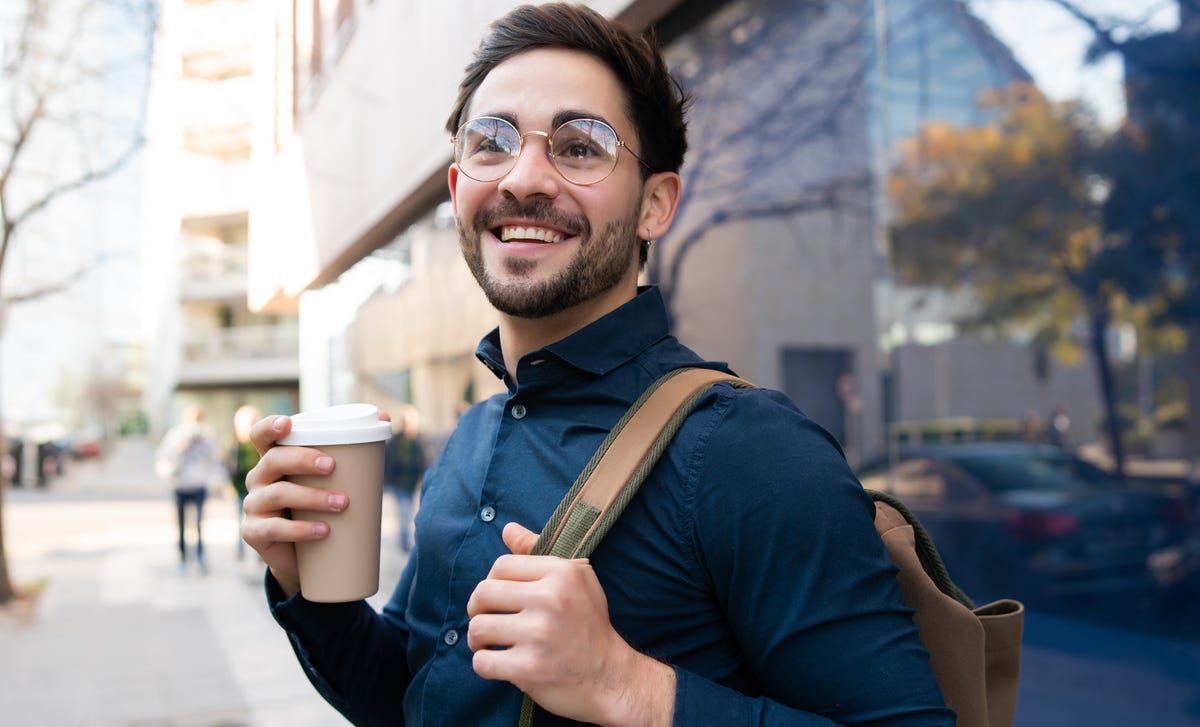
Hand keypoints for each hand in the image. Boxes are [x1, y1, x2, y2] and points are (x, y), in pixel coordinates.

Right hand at [240, 414, 347, 597]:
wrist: (301, 556)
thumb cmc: (317, 506)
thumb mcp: (329, 478)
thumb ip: (352, 448)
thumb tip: (385, 416)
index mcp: (274, 460)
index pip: (261, 436)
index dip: (269, 426)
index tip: (288, 424)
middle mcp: (259, 479)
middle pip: (273, 460)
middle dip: (302, 459)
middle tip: (332, 466)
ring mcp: (253, 506)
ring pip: (278, 494)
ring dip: (312, 497)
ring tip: (343, 503)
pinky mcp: (254, 533)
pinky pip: (274, 529)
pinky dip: (301, 530)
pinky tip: (323, 530)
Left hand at [466, 523, 674, 726]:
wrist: (611, 677)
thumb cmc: (588, 625)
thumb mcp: (575, 580)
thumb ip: (536, 554)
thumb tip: (507, 528)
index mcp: (562, 573)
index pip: (501, 565)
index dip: (492, 582)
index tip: (499, 598)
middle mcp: (552, 599)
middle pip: (483, 593)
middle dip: (477, 609)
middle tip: (486, 620)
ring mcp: (540, 635)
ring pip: (478, 628)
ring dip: (477, 639)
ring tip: (490, 643)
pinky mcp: (530, 668)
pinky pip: (482, 662)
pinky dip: (484, 664)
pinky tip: (498, 663)